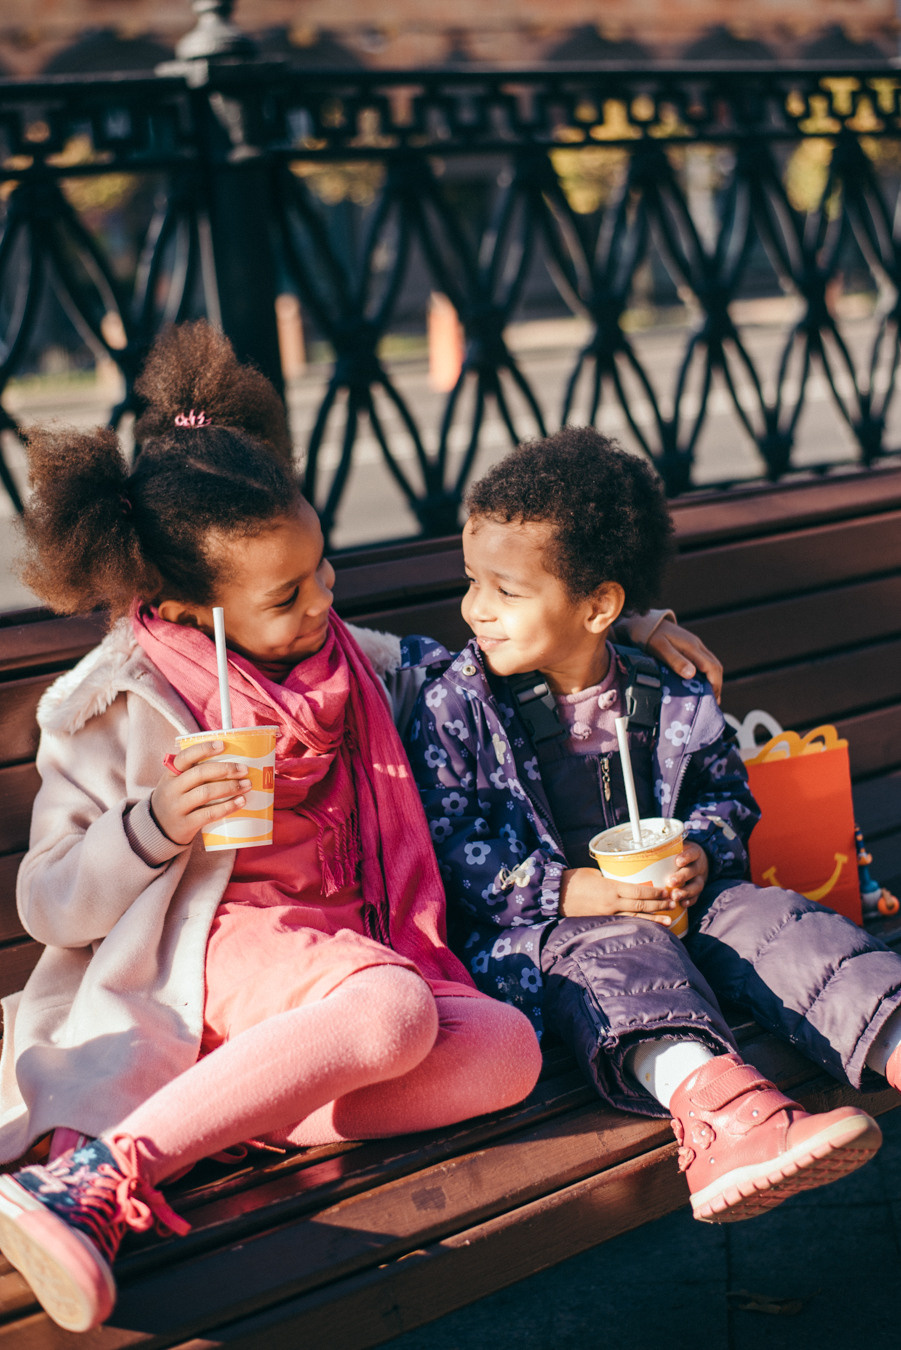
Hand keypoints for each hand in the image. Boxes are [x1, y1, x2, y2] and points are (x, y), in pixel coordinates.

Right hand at [150, 740, 251, 846]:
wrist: (158, 829)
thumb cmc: (177, 799)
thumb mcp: (177, 783)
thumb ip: (195, 772)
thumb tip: (232, 761)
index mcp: (171, 774)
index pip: (185, 757)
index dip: (203, 749)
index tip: (222, 745)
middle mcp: (172, 789)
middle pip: (200, 774)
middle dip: (225, 769)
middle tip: (244, 769)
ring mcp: (177, 807)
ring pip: (206, 793)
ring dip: (230, 787)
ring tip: (246, 785)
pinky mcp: (186, 824)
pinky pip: (209, 814)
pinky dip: (227, 807)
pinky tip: (240, 802)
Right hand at [559, 867, 681, 925]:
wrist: (555, 894)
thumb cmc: (574, 879)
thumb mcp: (595, 874)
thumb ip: (612, 879)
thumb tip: (625, 882)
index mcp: (610, 888)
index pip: (638, 891)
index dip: (655, 893)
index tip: (668, 892)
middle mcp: (611, 903)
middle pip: (640, 906)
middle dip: (659, 905)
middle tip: (674, 904)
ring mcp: (607, 914)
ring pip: (635, 918)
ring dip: (654, 919)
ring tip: (669, 921)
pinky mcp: (602, 920)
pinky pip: (623, 923)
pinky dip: (638, 925)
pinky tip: (648, 928)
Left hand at [646, 619, 722, 702]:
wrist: (643, 622)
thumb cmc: (649, 636)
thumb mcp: (659, 649)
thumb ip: (675, 660)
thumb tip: (692, 674)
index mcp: (692, 647)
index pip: (713, 668)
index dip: (715, 685)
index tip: (713, 700)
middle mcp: (697, 645)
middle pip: (716, 666)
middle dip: (717, 685)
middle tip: (712, 702)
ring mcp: (694, 645)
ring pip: (711, 663)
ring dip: (713, 680)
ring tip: (708, 696)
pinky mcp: (688, 646)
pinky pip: (703, 661)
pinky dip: (706, 674)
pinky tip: (699, 683)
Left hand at [665, 841, 709, 905]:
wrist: (698, 861)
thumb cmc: (680, 853)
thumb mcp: (677, 847)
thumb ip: (665, 848)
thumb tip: (644, 847)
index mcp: (694, 853)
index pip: (692, 853)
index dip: (686, 857)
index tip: (677, 861)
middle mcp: (698, 866)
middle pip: (692, 871)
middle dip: (681, 877)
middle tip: (670, 881)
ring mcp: (699, 879)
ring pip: (696, 886)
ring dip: (685, 892)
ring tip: (674, 896)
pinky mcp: (698, 890)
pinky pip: (696, 897)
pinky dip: (690, 901)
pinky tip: (682, 904)